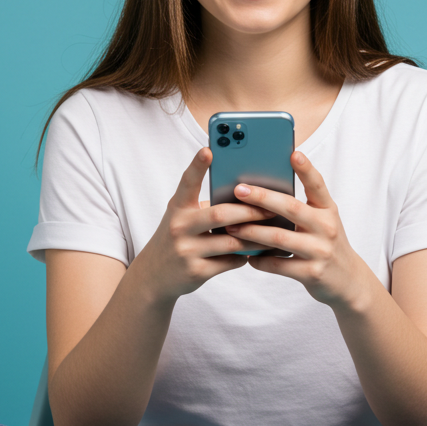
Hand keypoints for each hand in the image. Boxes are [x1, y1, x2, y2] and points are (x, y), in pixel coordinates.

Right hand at [133, 149, 268, 304]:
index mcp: (178, 208)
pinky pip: (229, 262)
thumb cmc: (178, 238)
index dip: (197, 165)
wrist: (154, 276)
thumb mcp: (183, 218)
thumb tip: (247, 198)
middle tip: (272, 208)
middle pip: (220, 215)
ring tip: (272, 231)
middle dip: (249, 211)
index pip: (187, 182)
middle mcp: (179, 227)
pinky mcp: (195, 272)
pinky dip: (244, 256)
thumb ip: (206, 207)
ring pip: (230, 241)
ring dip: (254, 237)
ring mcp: (186, 250)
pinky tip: (253, 252)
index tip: (209, 149)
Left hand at [225, 152, 373, 309]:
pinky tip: (247, 256)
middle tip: (239, 190)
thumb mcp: (322, 222)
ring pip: (279, 238)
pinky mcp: (312, 273)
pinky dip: (260, 260)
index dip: (306, 169)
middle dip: (262, 198)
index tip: (294, 154)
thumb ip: (302, 208)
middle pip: (291, 208)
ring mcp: (320, 251)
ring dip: (252, 232)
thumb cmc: (326, 244)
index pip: (317, 185)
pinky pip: (279, 265)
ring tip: (231, 227)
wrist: (349, 281)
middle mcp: (326, 227)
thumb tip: (262, 194)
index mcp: (328, 210)